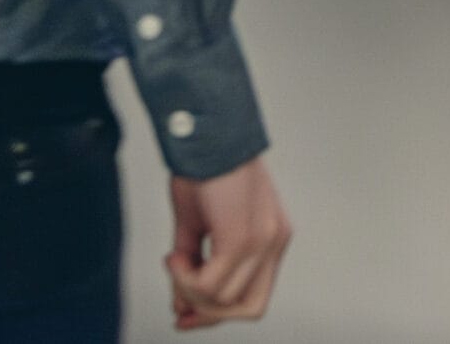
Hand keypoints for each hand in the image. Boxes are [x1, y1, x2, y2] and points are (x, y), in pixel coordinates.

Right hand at [166, 157, 290, 328]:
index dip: (218, 313)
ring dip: (190, 291)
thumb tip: (180, 303)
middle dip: (209, 314)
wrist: (207, 133)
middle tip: (179, 307)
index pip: (254, 296)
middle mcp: (274, 242)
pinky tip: (175, 256)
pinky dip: (184, 278)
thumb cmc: (205, 170)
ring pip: (225, 300)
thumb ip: (194, 265)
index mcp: (270, 238)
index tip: (185, 316)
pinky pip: (210, 285)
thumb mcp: (197, 225)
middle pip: (251, 308)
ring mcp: (262, 242)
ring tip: (176, 261)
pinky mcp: (242, 239)